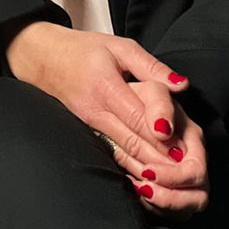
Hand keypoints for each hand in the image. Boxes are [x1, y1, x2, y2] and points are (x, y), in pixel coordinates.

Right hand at [0, 21, 191, 177]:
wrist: (43, 59)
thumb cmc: (84, 50)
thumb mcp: (120, 46)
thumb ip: (151, 66)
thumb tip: (180, 85)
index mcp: (106, 87)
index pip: (137, 116)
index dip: (160, 134)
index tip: (182, 148)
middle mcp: (96, 111)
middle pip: (132, 141)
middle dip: (159, 160)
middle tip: (185, 172)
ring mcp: (90, 126)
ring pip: (123, 153)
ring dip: (148, 168)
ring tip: (173, 182)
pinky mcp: (89, 133)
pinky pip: (113, 153)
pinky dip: (131, 168)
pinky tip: (148, 180)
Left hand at [118, 83, 208, 220]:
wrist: (123, 102)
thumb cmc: (139, 96)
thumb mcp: (149, 91)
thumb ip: (159, 105)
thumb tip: (163, 129)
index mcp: (193, 138)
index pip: (195, 170)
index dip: (173, 177)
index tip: (146, 171)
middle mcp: (192, 159)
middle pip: (196, 197)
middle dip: (168, 197)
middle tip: (141, 185)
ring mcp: (183, 176)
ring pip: (184, 209)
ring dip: (160, 205)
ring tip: (136, 188)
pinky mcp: (169, 186)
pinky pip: (168, 211)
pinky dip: (152, 207)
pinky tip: (133, 189)